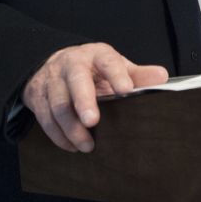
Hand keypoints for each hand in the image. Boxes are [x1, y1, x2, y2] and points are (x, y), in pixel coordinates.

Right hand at [22, 42, 167, 152]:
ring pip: (57, 104)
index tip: (126, 89)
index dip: (117, 74)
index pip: (108, 61)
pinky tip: (72, 146)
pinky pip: (45, 118)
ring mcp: (52, 80)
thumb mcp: (115, 66)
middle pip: (76, 81)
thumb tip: (162, 77)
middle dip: (83, 101)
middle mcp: (72, 65)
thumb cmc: (92, 68)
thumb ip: (138, 74)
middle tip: (93, 121)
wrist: (52, 63)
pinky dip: (58, 135)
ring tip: (87, 145)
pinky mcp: (38, 97)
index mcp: (96, 55)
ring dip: (71, 128)